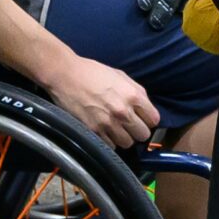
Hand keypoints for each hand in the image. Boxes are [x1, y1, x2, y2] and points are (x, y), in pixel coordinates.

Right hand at [45, 53, 159, 149]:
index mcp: (133, 95)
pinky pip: (110, 146)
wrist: (65, 75)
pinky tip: (103, 131)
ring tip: (115, 129)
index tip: (142, 119)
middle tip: (128, 125)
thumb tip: (146, 109)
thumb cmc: (92, 72)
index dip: (148, 120)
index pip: (154, 120)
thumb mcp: (120, 75)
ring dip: (123, 137)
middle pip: (143, 135)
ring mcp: (108, 123)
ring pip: (127, 143)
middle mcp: (123, 111)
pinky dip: (109, 141)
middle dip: (137, 130)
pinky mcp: (94, 131)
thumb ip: (136, 92)